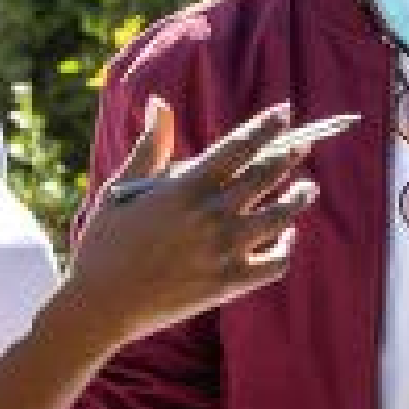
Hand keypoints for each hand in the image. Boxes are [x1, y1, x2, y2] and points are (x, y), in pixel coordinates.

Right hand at [66, 100, 324, 354]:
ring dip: (299, 199)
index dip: (266, 126)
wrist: (100, 306)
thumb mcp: (122, 188)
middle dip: (290, 155)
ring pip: (280, 216)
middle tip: (305, 144)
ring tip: (308, 189)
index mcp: (185, 188)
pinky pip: (275, 263)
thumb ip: (150, 146)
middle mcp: (211, 216)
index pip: (239, 147)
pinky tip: (285, 237)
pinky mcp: (229, 284)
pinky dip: (286, 248)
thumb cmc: (105, 244)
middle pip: (266, 175)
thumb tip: (160, 102)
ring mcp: (224, 251)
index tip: (284, 111)